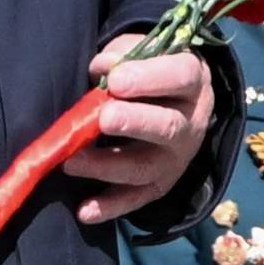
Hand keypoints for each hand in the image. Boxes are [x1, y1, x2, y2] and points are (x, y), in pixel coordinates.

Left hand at [71, 42, 216, 223]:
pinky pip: (136, 199)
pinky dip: (110, 207)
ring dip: (108, 165)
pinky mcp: (159, 184)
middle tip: (103, 118)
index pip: (180, 77)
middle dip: (134, 123)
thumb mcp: (143, 53)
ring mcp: (176, 158)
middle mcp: (190, 123)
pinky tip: (85, 211)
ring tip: (71, 161)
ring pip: (146, 168)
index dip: (149, 78)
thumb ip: (124, 55)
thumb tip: (103, 68)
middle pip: (168, 126)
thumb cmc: (150, 71)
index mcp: (192, 81)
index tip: (115, 80)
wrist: (173, 102)